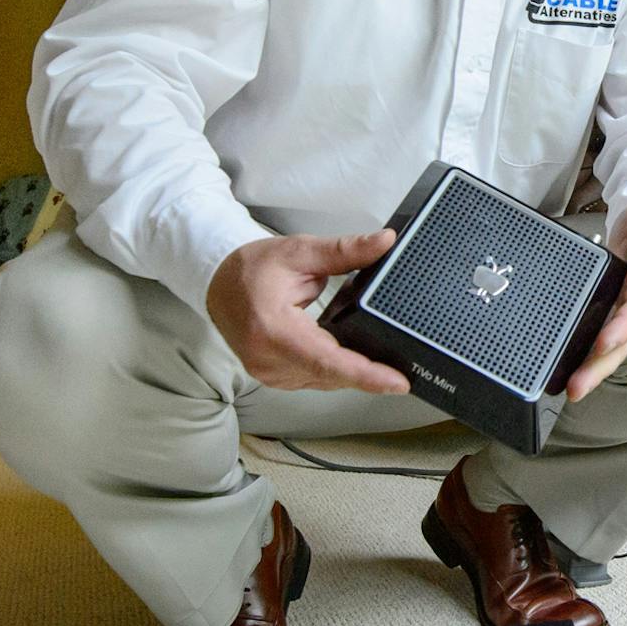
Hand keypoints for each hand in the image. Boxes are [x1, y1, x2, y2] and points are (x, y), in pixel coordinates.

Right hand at [206, 230, 409, 392]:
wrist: (218, 285)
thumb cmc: (252, 269)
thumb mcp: (300, 252)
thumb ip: (345, 250)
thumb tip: (384, 242)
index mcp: (273, 330)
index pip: (326, 360)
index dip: (365, 375)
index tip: (397, 383)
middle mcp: (269, 360)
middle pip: (331, 375)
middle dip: (371, 374)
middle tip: (407, 374)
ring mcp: (271, 373)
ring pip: (326, 381)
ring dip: (355, 373)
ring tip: (387, 368)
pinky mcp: (276, 378)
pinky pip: (316, 379)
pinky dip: (337, 371)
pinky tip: (356, 363)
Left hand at [566, 199, 626, 402]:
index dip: (623, 326)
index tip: (604, 341)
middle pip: (622, 341)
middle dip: (600, 365)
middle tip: (578, 387)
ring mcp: (623, 314)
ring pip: (609, 349)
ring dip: (591, 371)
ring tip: (570, 390)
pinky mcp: (609, 317)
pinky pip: (597, 342)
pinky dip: (583, 360)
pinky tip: (564, 375)